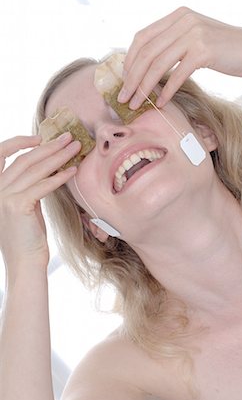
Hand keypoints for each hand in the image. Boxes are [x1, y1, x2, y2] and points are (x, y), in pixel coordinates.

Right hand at [0, 133, 79, 266]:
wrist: (25, 263)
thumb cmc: (28, 237)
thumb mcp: (25, 206)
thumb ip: (29, 188)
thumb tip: (48, 169)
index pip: (2, 155)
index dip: (20, 142)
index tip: (41, 136)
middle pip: (25, 160)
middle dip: (50, 146)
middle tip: (70, 137)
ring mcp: (4, 197)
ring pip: (35, 170)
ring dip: (59, 156)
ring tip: (76, 148)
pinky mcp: (18, 206)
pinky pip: (43, 186)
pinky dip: (59, 177)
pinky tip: (73, 170)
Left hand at [118, 7, 241, 108]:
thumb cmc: (225, 50)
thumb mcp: (195, 40)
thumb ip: (174, 46)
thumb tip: (148, 68)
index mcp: (177, 17)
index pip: (142, 38)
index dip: (129, 61)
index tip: (124, 82)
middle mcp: (183, 21)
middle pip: (146, 52)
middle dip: (131, 78)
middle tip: (124, 98)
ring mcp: (194, 34)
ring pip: (158, 64)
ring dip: (143, 87)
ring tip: (136, 104)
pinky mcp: (204, 50)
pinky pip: (177, 74)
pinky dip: (166, 90)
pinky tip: (161, 103)